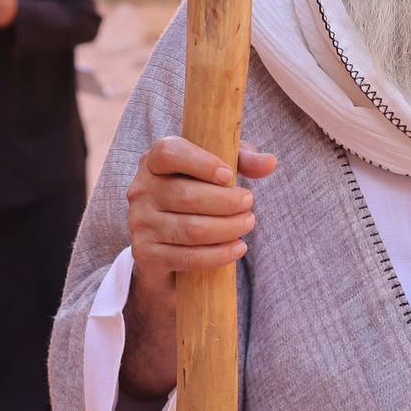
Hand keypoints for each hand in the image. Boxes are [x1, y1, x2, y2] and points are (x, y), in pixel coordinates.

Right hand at [127, 137, 277, 290]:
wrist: (166, 244)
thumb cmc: (196, 193)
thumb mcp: (218, 171)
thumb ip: (243, 160)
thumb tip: (270, 163)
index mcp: (153, 161)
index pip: (170, 153)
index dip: (202, 162)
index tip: (229, 175)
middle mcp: (141, 190)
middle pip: (186, 195)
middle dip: (226, 202)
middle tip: (250, 203)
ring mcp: (140, 223)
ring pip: (190, 229)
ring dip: (227, 228)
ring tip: (248, 223)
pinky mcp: (145, 253)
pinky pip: (186, 257)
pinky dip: (217, 255)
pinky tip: (238, 248)